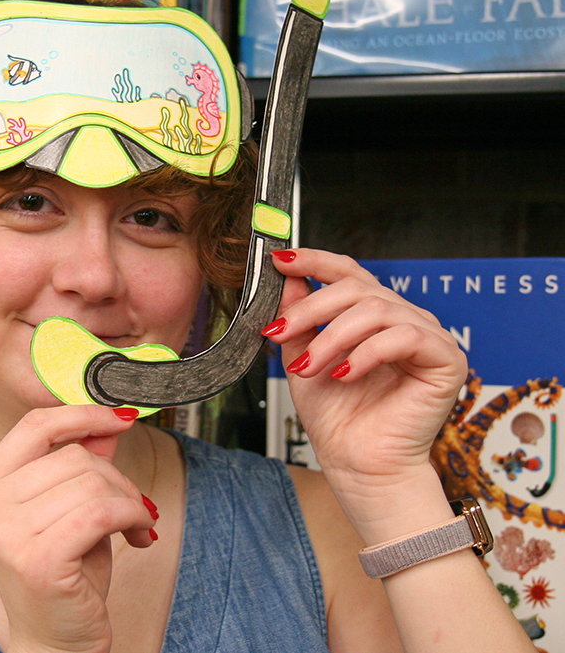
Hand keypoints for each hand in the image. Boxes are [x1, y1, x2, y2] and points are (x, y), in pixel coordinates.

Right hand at [0, 405, 156, 652]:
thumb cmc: (61, 577)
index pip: (35, 426)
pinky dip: (133, 517)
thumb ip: (82, 465)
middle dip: (118, 477)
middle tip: (135, 505)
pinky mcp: (38, 560)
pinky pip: (102, 512)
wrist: (54, 642)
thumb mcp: (69, 509)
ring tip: (136, 524)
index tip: (120, 419)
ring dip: (130, 501)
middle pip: (74, 456)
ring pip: (93, 483)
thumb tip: (108, 424)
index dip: (82, 414)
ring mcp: (8, 534)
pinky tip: (139, 535)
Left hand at [262, 249, 466, 513]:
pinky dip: (366, 353)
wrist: (359, 466)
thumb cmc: (337, 418)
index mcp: (372, 316)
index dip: (315, 261)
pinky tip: (344, 374)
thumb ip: (297, 319)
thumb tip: (286, 277)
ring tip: (309, 368)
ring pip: (376, 310)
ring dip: (332, 338)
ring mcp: (427, 336)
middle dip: (311, 309)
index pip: (349, 273)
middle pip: (357, 288)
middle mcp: (403, 319)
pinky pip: (404, 337)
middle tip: (280, 333)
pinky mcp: (446, 359)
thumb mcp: (303, 358)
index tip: (280, 260)